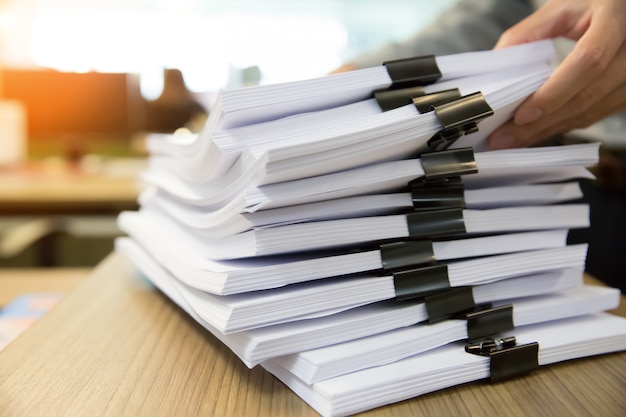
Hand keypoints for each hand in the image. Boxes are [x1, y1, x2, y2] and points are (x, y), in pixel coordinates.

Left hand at [488, 0, 625, 149]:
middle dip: (542, 122)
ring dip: (550, 129)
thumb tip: (495, 71)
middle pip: (588, 95)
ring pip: (593, 112)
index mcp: (616, 18)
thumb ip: (526, 35)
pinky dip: (563, 124)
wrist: (622, 10)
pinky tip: (538, 130)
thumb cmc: (592, 4)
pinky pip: (596, 114)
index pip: (588, 62)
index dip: (554, 93)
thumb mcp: (560, 8)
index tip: (521, 115)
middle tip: (504, 138)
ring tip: (514, 140)